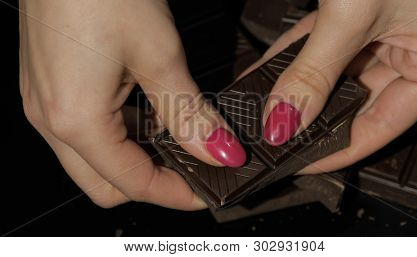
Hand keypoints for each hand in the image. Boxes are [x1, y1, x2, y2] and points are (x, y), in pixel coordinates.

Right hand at [19, 0, 245, 208]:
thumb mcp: (159, 55)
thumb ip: (188, 113)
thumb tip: (217, 150)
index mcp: (75, 118)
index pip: (132, 183)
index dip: (175, 194)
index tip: (206, 189)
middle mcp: (51, 118)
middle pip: (106, 184)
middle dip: (151, 184)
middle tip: (192, 169)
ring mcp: (46, 102)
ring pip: (95, 161)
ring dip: (137, 159)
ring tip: (176, 140)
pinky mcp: (51, 85)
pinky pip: (86, 131)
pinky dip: (120, 135)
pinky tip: (148, 115)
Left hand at [244, 0, 416, 173]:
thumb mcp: (356, 15)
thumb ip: (316, 71)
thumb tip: (284, 119)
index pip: (379, 126)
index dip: (336, 150)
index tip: (296, 159)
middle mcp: (408, 51)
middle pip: (350, 103)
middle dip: (307, 120)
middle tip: (269, 136)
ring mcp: (380, 32)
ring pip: (330, 76)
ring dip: (292, 91)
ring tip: (257, 110)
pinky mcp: (355, 14)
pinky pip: (319, 46)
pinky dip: (292, 60)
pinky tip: (264, 76)